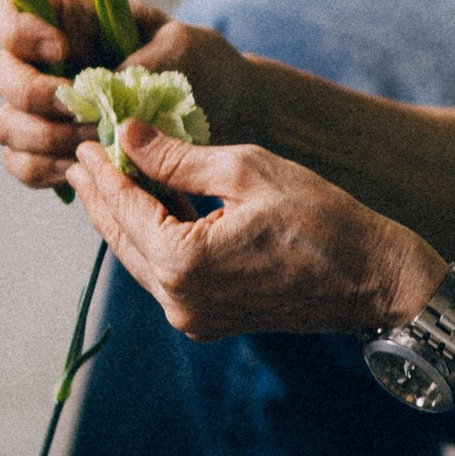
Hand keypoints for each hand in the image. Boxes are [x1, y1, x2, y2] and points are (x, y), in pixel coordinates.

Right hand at [0, 0, 252, 191]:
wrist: (217, 108)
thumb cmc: (196, 64)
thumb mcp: (182, 47)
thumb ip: (144, 61)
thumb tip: (106, 88)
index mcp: (65, 19)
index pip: (4, 9)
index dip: (15, 28)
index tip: (59, 48)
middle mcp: (43, 62)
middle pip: (0, 73)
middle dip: (35, 96)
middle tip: (84, 111)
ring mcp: (42, 108)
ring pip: (6, 125)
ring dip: (45, 138)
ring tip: (95, 143)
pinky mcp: (50, 149)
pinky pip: (22, 164)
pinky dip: (45, 169)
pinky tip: (84, 166)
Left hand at [65, 120, 439, 341]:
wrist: (373, 279)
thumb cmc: (320, 217)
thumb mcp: (246, 170)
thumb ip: (178, 157)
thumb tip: (127, 135)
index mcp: (184, 262)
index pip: (125, 208)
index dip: (101, 172)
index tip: (84, 141)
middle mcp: (180, 300)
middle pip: (123, 239)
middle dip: (103, 197)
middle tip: (82, 158)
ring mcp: (194, 317)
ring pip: (141, 259)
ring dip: (126, 218)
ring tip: (108, 178)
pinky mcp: (209, 320)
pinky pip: (165, 275)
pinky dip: (154, 240)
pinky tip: (151, 208)